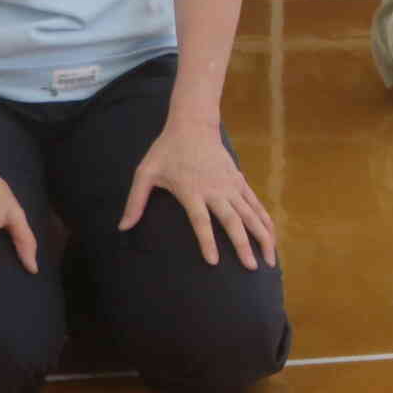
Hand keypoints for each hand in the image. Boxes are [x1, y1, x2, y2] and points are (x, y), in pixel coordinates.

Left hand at [118, 121, 276, 269]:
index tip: (214, 262)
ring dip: (263, 235)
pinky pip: (255, 203)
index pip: (201, 221)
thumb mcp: (145, 173)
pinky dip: (265, 219)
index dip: (207, 241)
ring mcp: (230, 185)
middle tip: (252, 268)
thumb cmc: (167, 150)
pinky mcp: (238, 180)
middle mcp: (216, 190)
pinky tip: (271, 233)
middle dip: (244, 244)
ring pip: (250, 213)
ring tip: (269, 257)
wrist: (194, 124)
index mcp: (192, 191)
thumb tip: (122, 228)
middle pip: (233, 220)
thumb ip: (135, 201)